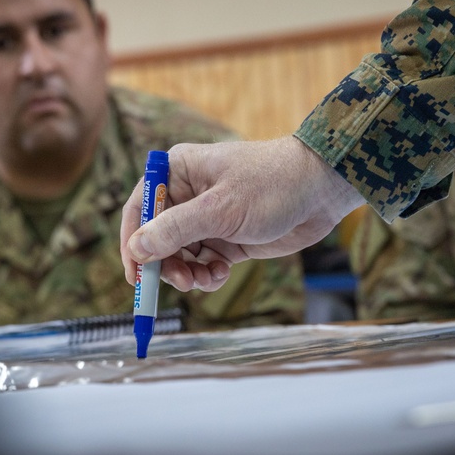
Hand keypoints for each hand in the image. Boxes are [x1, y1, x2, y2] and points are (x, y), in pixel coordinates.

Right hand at [120, 136, 364, 291]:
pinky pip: (204, 263)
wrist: (322, 190)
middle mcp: (188, 194)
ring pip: (180, 256)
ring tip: (207, 279)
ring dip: (188, 273)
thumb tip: (137, 250)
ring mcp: (209, 218)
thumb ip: (175, 231)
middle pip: (157, 238)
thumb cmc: (272, 185)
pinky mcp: (228, 237)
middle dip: (166, 264)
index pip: (139, 208)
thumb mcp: (220, 210)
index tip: (134, 275)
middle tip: (181, 282)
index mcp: (178, 172)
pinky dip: (208, 274)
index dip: (132, 243)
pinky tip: (222, 273)